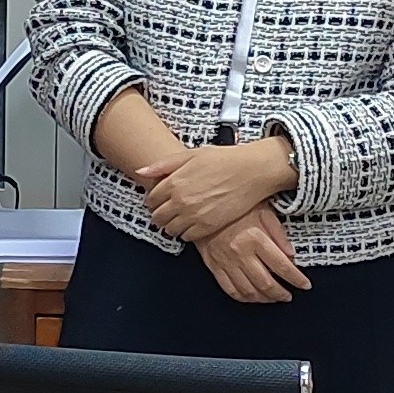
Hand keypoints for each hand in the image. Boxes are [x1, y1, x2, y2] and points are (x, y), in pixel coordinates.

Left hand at [135, 133, 298, 245]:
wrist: (252, 171)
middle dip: (159, 214)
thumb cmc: (224, 160)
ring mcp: (194, 216)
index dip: (152, 200)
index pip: (150, 199)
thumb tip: (141, 171)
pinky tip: (193, 222)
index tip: (159, 199)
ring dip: (172, 225)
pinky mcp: (208, 227)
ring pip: (170, 230)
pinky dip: (187, 232)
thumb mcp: (191, 155)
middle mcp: (181, 201)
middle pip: (157, 217)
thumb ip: (163, 165)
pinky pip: (187, 237)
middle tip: (168, 210)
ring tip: (181, 217)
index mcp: (174, 182)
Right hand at [197, 208, 311, 305]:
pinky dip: (244, 298)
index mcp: (256, 238)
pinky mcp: (214, 266)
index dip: (296, 279)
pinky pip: (230, 289)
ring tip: (274, 298)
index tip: (305, 285)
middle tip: (289, 295)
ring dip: (264, 299)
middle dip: (281, 293)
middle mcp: (241, 253)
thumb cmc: (236, 207)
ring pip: (249, 291)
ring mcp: (226, 262)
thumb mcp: (264, 211)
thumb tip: (292, 255)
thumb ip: (279, 233)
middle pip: (266, 283)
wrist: (204, 206)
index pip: (282, 266)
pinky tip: (253, 297)